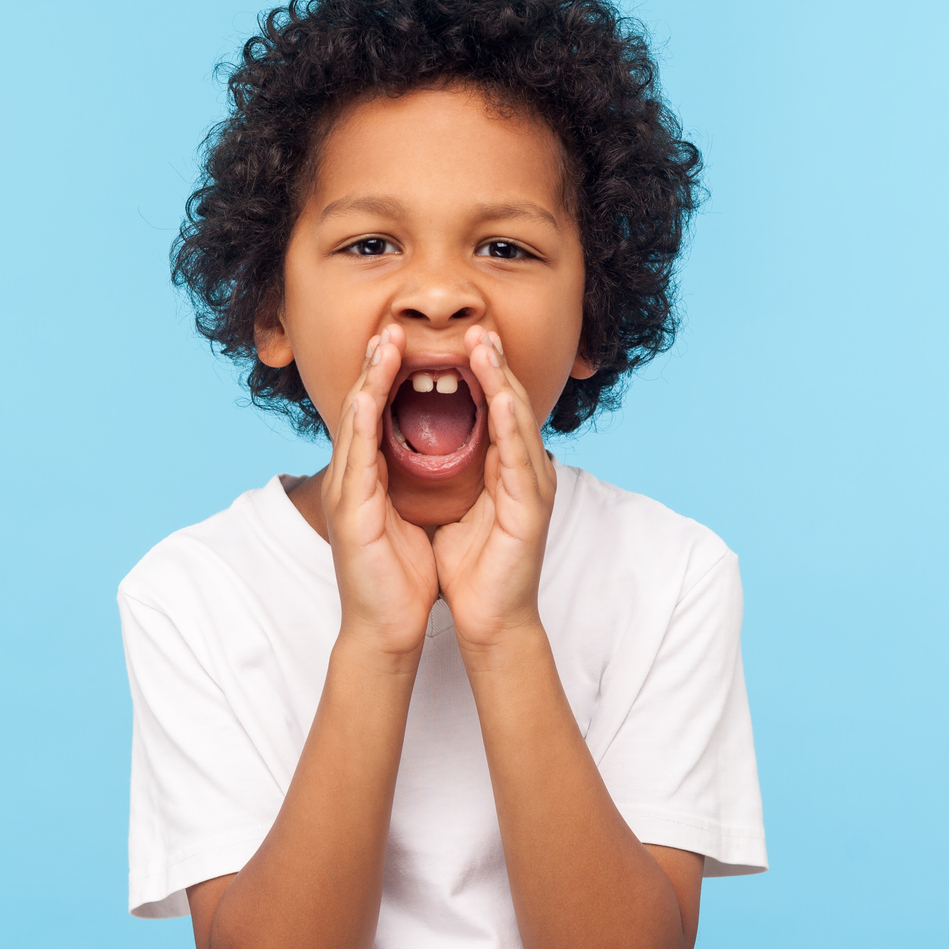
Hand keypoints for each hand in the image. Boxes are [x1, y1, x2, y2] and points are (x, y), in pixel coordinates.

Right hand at [322, 323, 438, 658]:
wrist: (388, 629)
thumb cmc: (403, 579)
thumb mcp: (414, 516)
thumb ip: (416, 483)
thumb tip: (441, 454)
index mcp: (369, 478)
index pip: (377, 413)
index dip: (388, 376)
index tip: (407, 341)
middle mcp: (351, 479)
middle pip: (361, 406)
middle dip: (376, 364)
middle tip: (391, 326)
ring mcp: (345, 494)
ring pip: (354, 423)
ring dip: (367, 380)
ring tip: (382, 343)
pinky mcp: (348, 513)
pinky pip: (354, 458)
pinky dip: (360, 422)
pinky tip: (366, 393)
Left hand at [433, 325, 556, 652]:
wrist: (486, 621)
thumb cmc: (468, 571)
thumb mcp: (449, 508)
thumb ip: (444, 474)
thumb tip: (415, 444)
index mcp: (502, 470)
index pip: (490, 408)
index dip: (476, 373)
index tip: (456, 340)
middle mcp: (523, 472)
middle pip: (508, 403)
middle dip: (492, 363)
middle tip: (475, 327)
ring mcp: (533, 488)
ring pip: (517, 420)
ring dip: (502, 380)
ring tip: (485, 345)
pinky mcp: (532, 509)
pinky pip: (521, 455)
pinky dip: (509, 423)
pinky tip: (499, 397)